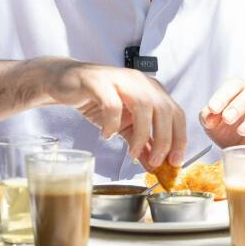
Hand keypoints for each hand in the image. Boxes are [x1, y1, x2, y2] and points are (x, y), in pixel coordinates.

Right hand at [35, 58, 186, 169]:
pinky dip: (113, 123)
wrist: (65, 82)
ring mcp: (121, 79)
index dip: (179, 138)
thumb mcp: (123, 125)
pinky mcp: (99, 82)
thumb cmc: (97, 101)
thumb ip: (139, 143)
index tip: (175, 162)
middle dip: (163, 140)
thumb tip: (153, 165)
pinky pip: (113, 104)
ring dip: (141, 135)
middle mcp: (141, 82)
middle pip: (164, 110)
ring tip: (131, 153)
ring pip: (143, 106)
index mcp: (152, 90)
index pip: (176, 113)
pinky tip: (107, 135)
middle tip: (155, 162)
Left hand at [198, 78, 244, 147]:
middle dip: (240, 104)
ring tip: (242, 130)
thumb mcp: (213, 125)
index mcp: (240, 90)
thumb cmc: (227, 130)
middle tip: (227, 119)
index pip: (234, 84)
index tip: (213, 109)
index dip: (223, 95)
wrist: (243, 150)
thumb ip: (207, 117)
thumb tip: (208, 116)